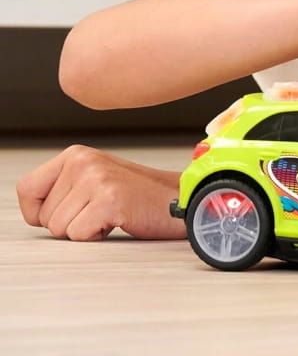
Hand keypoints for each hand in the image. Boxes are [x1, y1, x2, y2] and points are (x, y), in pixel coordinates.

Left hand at [16, 145, 185, 240]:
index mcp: (76, 154)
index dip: (40, 211)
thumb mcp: (94, 180)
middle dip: (70, 223)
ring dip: (85, 230)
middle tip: (101, 210)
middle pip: (44, 216)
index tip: (69, 211)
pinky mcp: (108, 199)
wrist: (178, 198)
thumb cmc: (136, 196)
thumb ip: (62, 188)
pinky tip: (119, 219)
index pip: (26, 190)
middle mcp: (83, 161)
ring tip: (111, 214)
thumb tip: (31, 211)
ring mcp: (96, 179)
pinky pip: (79, 235)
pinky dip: (98, 236)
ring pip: (59, 229)